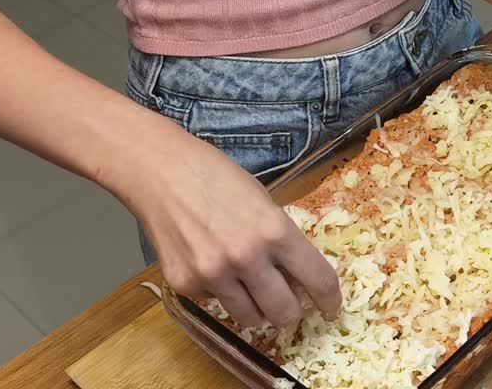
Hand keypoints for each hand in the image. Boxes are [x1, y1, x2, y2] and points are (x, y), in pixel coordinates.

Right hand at [123, 131, 341, 328]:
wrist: (160, 172)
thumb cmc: (216, 177)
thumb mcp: (264, 202)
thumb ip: (282, 239)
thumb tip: (299, 276)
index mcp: (274, 231)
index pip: (317, 279)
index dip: (330, 299)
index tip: (330, 308)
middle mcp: (246, 258)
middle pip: (284, 313)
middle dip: (291, 312)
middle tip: (287, 303)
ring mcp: (213, 275)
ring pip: (250, 319)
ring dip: (257, 309)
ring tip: (249, 286)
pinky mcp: (185, 284)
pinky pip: (215, 303)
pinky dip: (221, 293)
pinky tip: (211, 264)